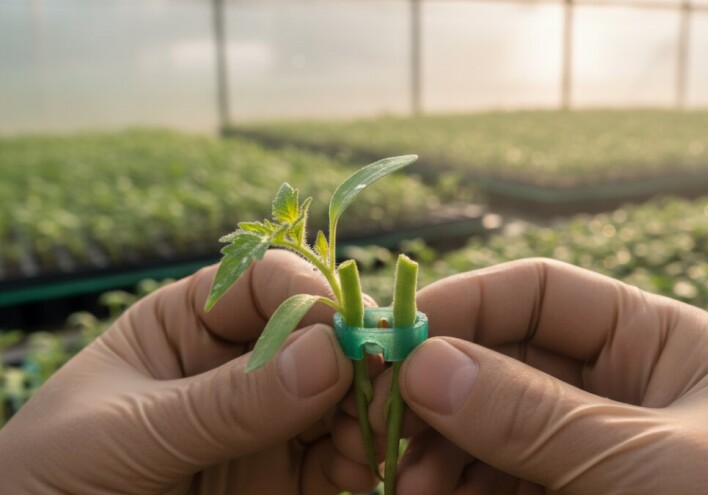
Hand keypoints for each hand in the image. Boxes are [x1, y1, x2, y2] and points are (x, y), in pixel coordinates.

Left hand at [0, 250, 376, 494]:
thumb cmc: (49, 478)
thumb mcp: (128, 432)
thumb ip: (225, 400)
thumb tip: (326, 356)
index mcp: (189, 323)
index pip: (267, 283)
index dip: (310, 295)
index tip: (339, 327)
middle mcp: (241, 364)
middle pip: (320, 337)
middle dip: (355, 351)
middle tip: (382, 376)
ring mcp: (267, 422)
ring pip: (343, 395)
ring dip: (369, 403)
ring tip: (372, 427)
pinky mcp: (286, 477)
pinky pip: (341, 456)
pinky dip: (364, 453)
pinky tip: (364, 460)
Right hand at [378, 258, 707, 493]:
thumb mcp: (644, 459)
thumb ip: (532, 414)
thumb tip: (425, 364)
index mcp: (653, 342)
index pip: (541, 293)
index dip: (467, 303)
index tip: (396, 337)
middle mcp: (612, 389)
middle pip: (502, 361)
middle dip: (441, 387)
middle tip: (380, 418)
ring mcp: (585, 453)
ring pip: (486, 429)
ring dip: (436, 448)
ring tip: (404, 481)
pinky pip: (493, 484)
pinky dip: (454, 488)